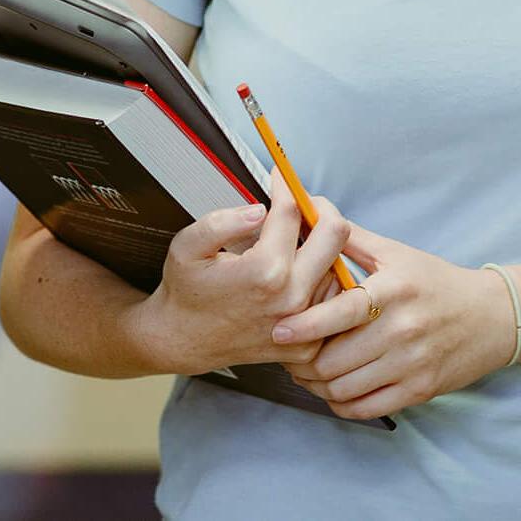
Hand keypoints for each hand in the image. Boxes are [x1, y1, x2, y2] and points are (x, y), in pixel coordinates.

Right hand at [127, 166, 350, 376]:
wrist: (182, 342)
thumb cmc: (185, 293)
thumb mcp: (187, 248)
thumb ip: (222, 221)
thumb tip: (259, 210)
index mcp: (265, 271)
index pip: (292, 211)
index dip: (285, 186)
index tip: (279, 177)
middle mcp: (292, 297)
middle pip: (335, 233)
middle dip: (318, 208)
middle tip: (300, 203)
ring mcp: (303, 323)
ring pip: (338, 264)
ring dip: (320, 246)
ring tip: (293, 240)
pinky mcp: (308, 343)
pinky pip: (332, 297)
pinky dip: (320, 277)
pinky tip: (296, 271)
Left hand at [271, 225, 517, 419]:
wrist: (491, 316)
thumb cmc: (436, 282)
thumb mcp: (396, 253)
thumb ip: (350, 238)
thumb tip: (309, 211)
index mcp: (394, 290)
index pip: (341, 312)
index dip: (304, 325)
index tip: (279, 329)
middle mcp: (403, 329)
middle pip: (335, 359)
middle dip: (303, 361)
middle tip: (287, 354)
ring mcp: (412, 364)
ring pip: (344, 389)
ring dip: (317, 385)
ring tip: (305, 372)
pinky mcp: (419, 391)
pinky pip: (365, 408)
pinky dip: (341, 404)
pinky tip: (334, 390)